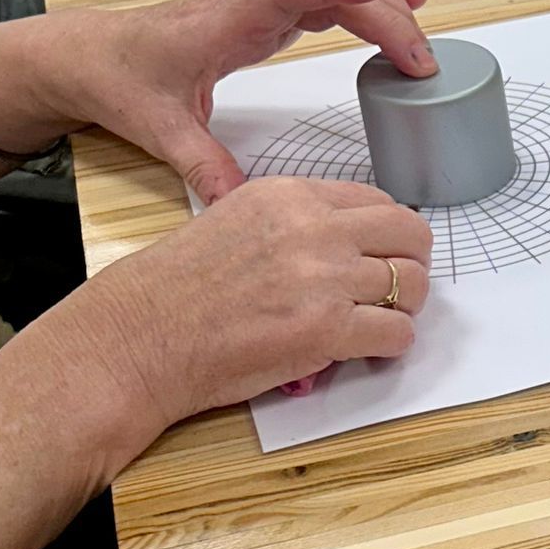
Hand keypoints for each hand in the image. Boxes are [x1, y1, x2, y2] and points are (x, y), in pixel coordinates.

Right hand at [0, 174, 430, 548]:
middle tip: (395, 291)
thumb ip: (296, 222)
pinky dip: (390, 347)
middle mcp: (313, 228)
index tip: (385, 256)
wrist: (136, 339)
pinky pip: (397, 334)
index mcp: (290, 196)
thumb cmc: (174, 290)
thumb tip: (352, 240)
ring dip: (403, 310)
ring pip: (413, 285)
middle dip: (411, 265)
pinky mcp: (326, 329)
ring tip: (376, 324)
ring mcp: (323, 277)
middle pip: (411, 235)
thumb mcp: (235, 221)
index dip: (391, 235)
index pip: (380, 201)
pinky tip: (366, 352)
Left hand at [20, 0, 433, 204]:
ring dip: (383, 11)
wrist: (93, 56)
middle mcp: (252, 3)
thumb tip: (232, 206)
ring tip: (427, 35)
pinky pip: (329, 3)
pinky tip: (401, 4)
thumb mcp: (160, 128)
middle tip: (421, 62)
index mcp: (227, 19)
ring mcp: (264, 7)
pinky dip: (367, 5)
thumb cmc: (123, 78)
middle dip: (383, 20)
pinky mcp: (269, 18)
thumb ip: (200, 165)